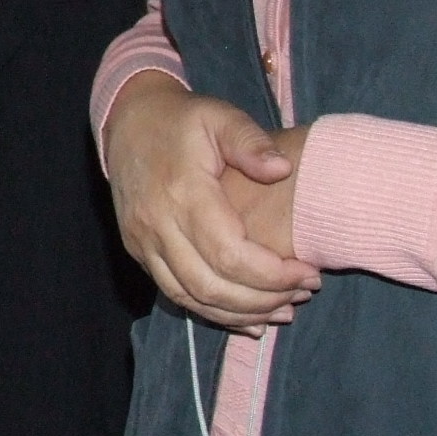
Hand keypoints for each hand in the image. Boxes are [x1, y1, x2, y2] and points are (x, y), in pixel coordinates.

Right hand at [103, 71, 318, 331]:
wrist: (127, 122)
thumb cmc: (182, 120)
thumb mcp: (220, 116)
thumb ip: (251, 142)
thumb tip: (283, 170)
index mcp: (184, 193)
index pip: (230, 255)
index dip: (273, 275)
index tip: (309, 273)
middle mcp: (158, 225)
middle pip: (211, 286)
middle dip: (262, 301)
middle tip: (302, 295)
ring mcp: (143, 242)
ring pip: (191, 298)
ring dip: (239, 314)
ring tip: (282, 312)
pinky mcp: (139, 251)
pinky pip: (175, 295)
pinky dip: (212, 312)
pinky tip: (246, 318)